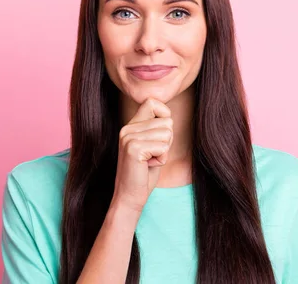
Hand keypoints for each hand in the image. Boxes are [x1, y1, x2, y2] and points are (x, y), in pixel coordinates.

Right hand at [111, 98, 172, 212]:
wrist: (130, 196)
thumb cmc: (145, 173)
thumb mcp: (152, 146)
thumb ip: (157, 129)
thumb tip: (169, 117)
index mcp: (131, 125)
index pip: (152, 102)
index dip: (165, 116)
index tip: (160, 136)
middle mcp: (127, 128)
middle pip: (166, 121)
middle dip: (167, 141)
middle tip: (153, 155)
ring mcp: (129, 137)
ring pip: (167, 134)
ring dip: (164, 151)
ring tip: (149, 161)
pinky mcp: (133, 148)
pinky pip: (163, 147)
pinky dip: (162, 159)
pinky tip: (148, 166)